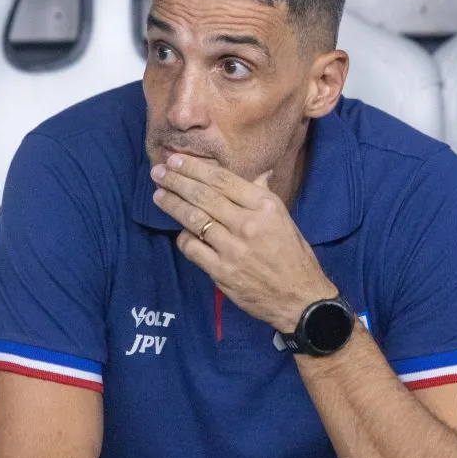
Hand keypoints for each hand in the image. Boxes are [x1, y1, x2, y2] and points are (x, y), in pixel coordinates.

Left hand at [151, 153, 337, 333]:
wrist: (299, 298)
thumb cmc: (292, 255)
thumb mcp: (283, 219)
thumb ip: (263, 195)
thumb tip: (259, 173)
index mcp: (265, 206)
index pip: (223, 180)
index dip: (195, 168)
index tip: (176, 160)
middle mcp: (248, 223)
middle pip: (204, 196)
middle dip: (177, 181)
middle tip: (158, 172)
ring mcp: (233, 248)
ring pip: (194, 220)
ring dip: (172, 205)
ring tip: (158, 195)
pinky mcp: (221, 271)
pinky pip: (192, 248)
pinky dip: (183, 238)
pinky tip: (179, 232)